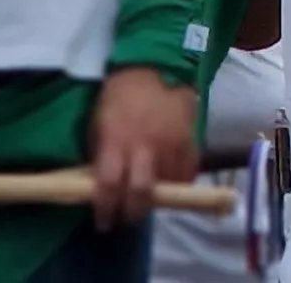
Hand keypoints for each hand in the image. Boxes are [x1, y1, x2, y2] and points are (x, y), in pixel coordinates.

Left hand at [83, 66, 197, 227]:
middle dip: (132, 212)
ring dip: (156, 198)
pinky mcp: (191, 142)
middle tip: (127, 218)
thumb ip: (102, 154)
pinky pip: (187, 173)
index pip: (109, 185)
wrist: (159, 69)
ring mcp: (172, 145)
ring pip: (167, 186)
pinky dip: (178, 183)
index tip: (103, 222)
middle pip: (140, 192)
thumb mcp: (99, 123)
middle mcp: (145, 147)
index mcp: (117, 140)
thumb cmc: (120, 96)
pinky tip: (169, 183)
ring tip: (147, 200)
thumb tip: (100, 183)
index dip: (105, 208)